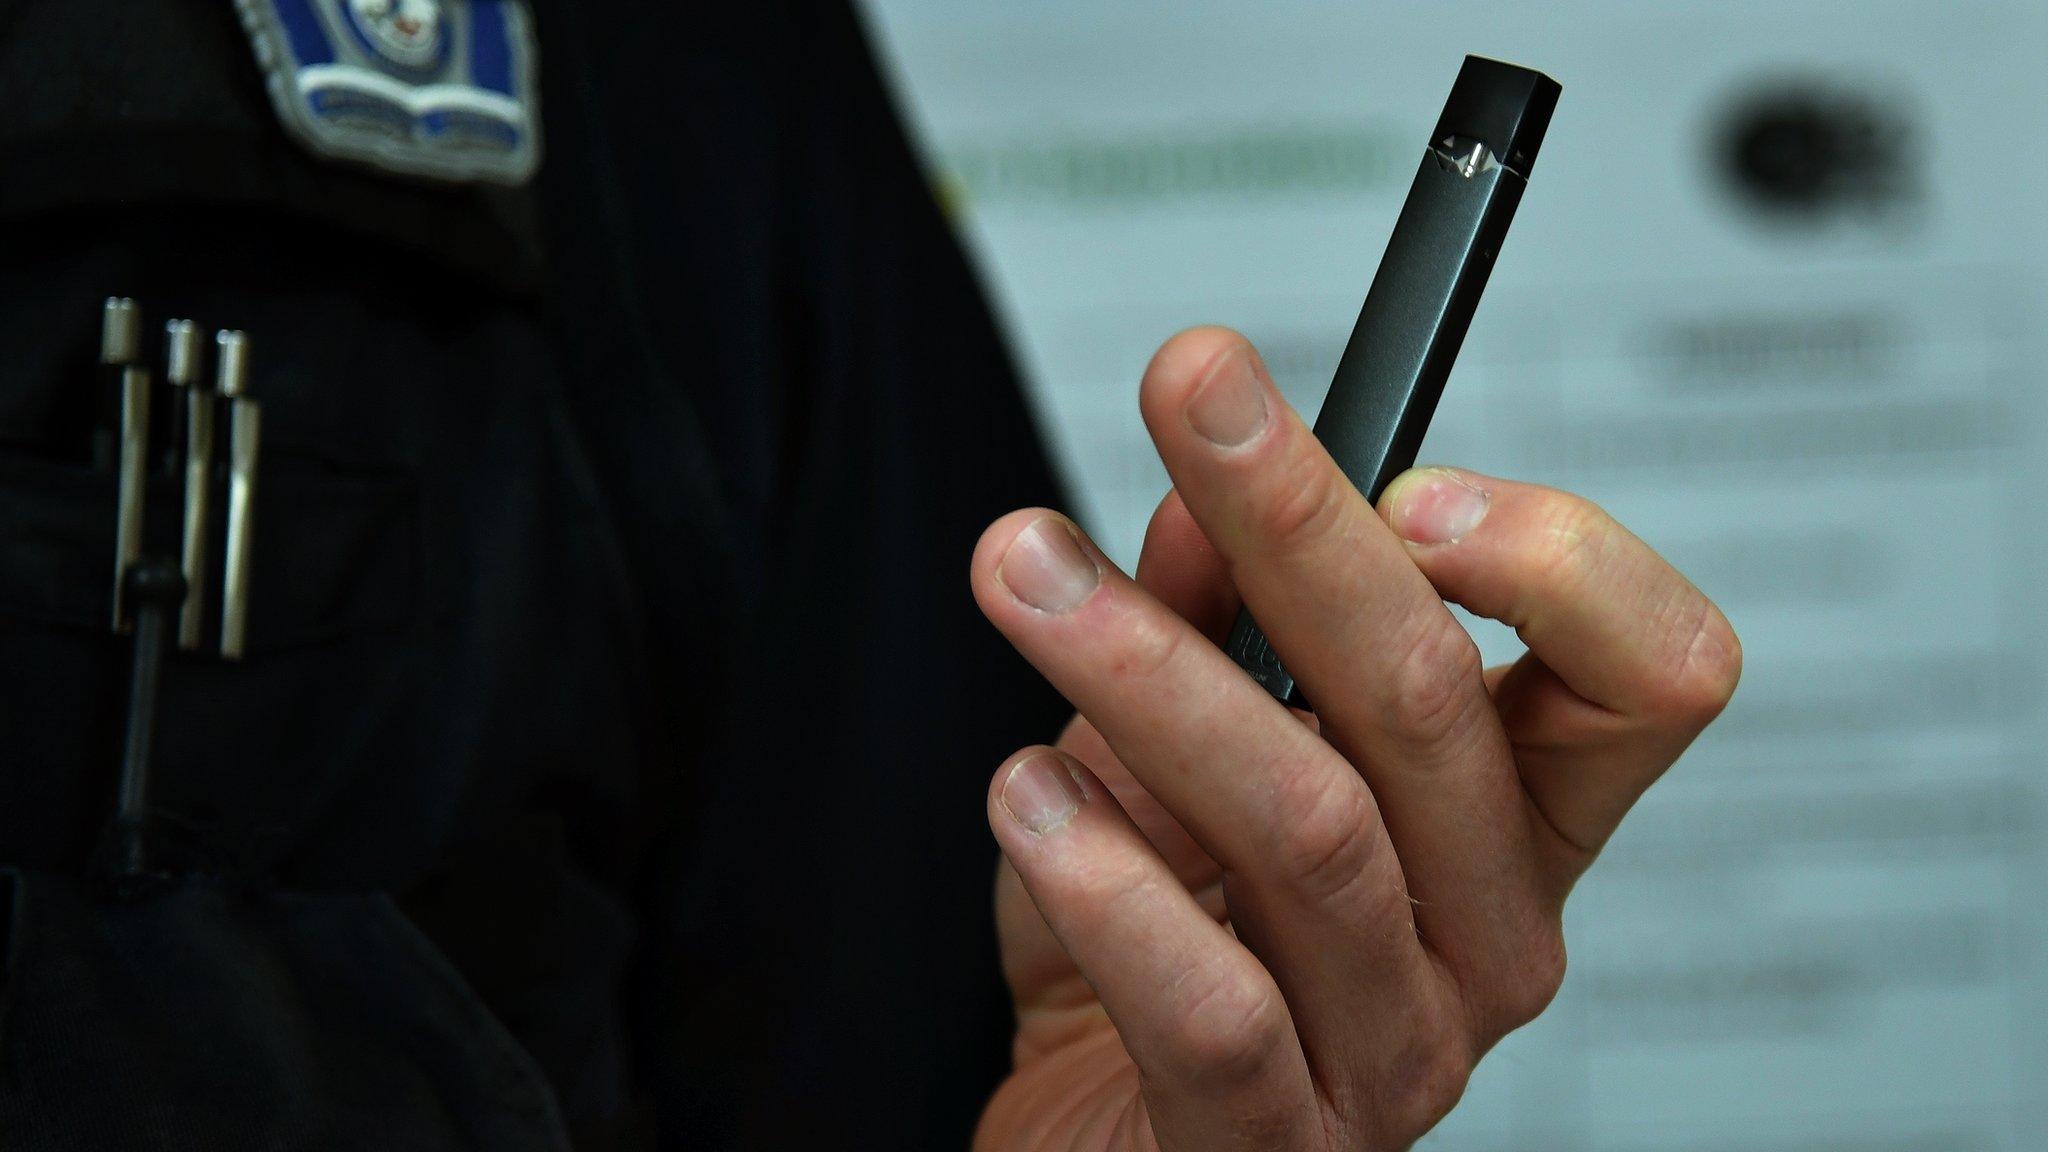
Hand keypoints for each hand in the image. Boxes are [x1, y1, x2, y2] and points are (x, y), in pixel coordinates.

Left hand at [969, 328, 1739, 1150]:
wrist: (1098, 1135)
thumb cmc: (1166, 935)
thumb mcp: (1183, 748)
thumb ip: (1212, 621)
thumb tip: (1202, 488)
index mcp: (1512, 823)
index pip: (1653, 675)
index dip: (1555, 554)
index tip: (1404, 465)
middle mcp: (1490, 936)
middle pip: (1441, 703)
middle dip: (1298, 523)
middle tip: (1188, 388)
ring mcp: (1399, 1053)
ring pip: (1313, 828)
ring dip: (1151, 672)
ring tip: (1026, 575)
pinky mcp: (1278, 1148)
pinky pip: (1213, 1008)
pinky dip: (1108, 879)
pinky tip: (1031, 796)